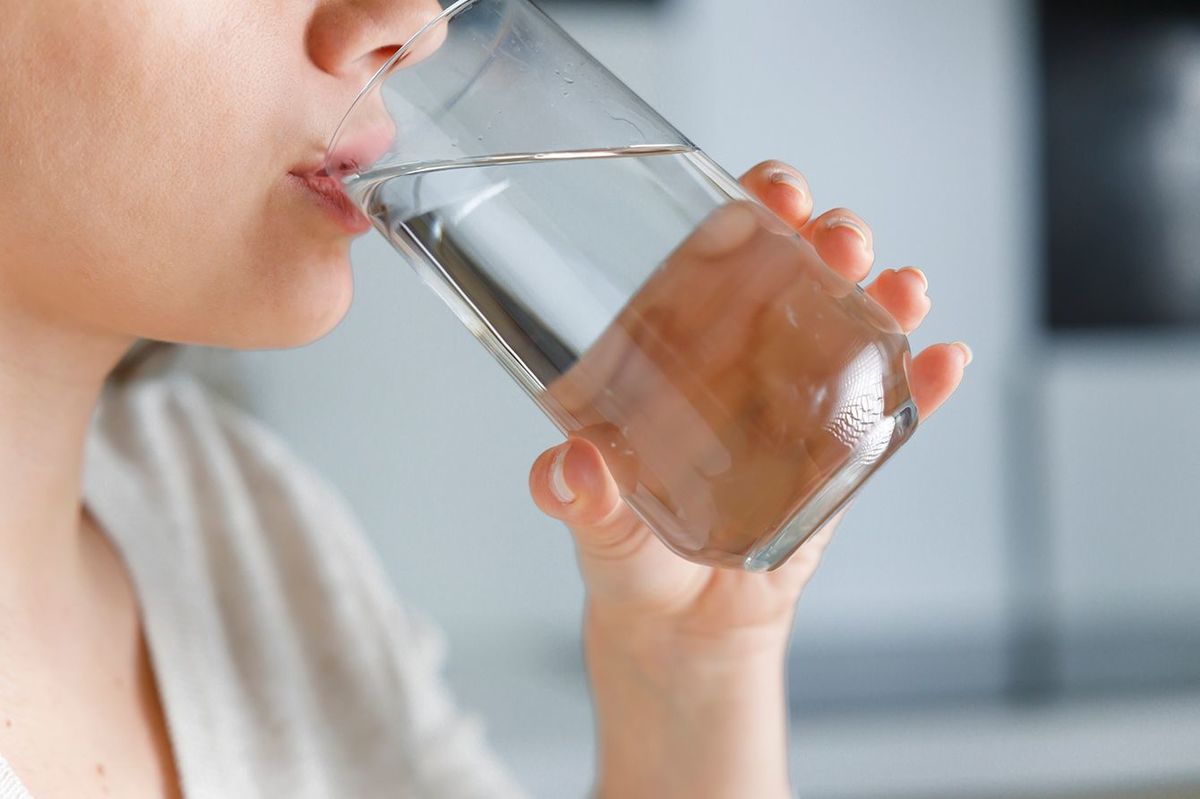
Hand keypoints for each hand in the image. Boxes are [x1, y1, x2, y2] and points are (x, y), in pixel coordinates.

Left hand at [529, 159, 968, 653]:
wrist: (684, 629)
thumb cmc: (631, 558)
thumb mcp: (597, 525)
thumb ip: (578, 500)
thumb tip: (568, 470)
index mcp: (676, 354)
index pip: (714, 259)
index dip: (746, 213)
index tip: (768, 191)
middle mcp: (742, 363)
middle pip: (793, 275)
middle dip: (824, 238)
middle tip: (836, 237)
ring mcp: (798, 403)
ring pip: (849, 326)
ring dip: (883, 296)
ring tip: (902, 288)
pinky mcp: (840, 457)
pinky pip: (888, 410)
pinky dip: (920, 384)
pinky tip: (945, 361)